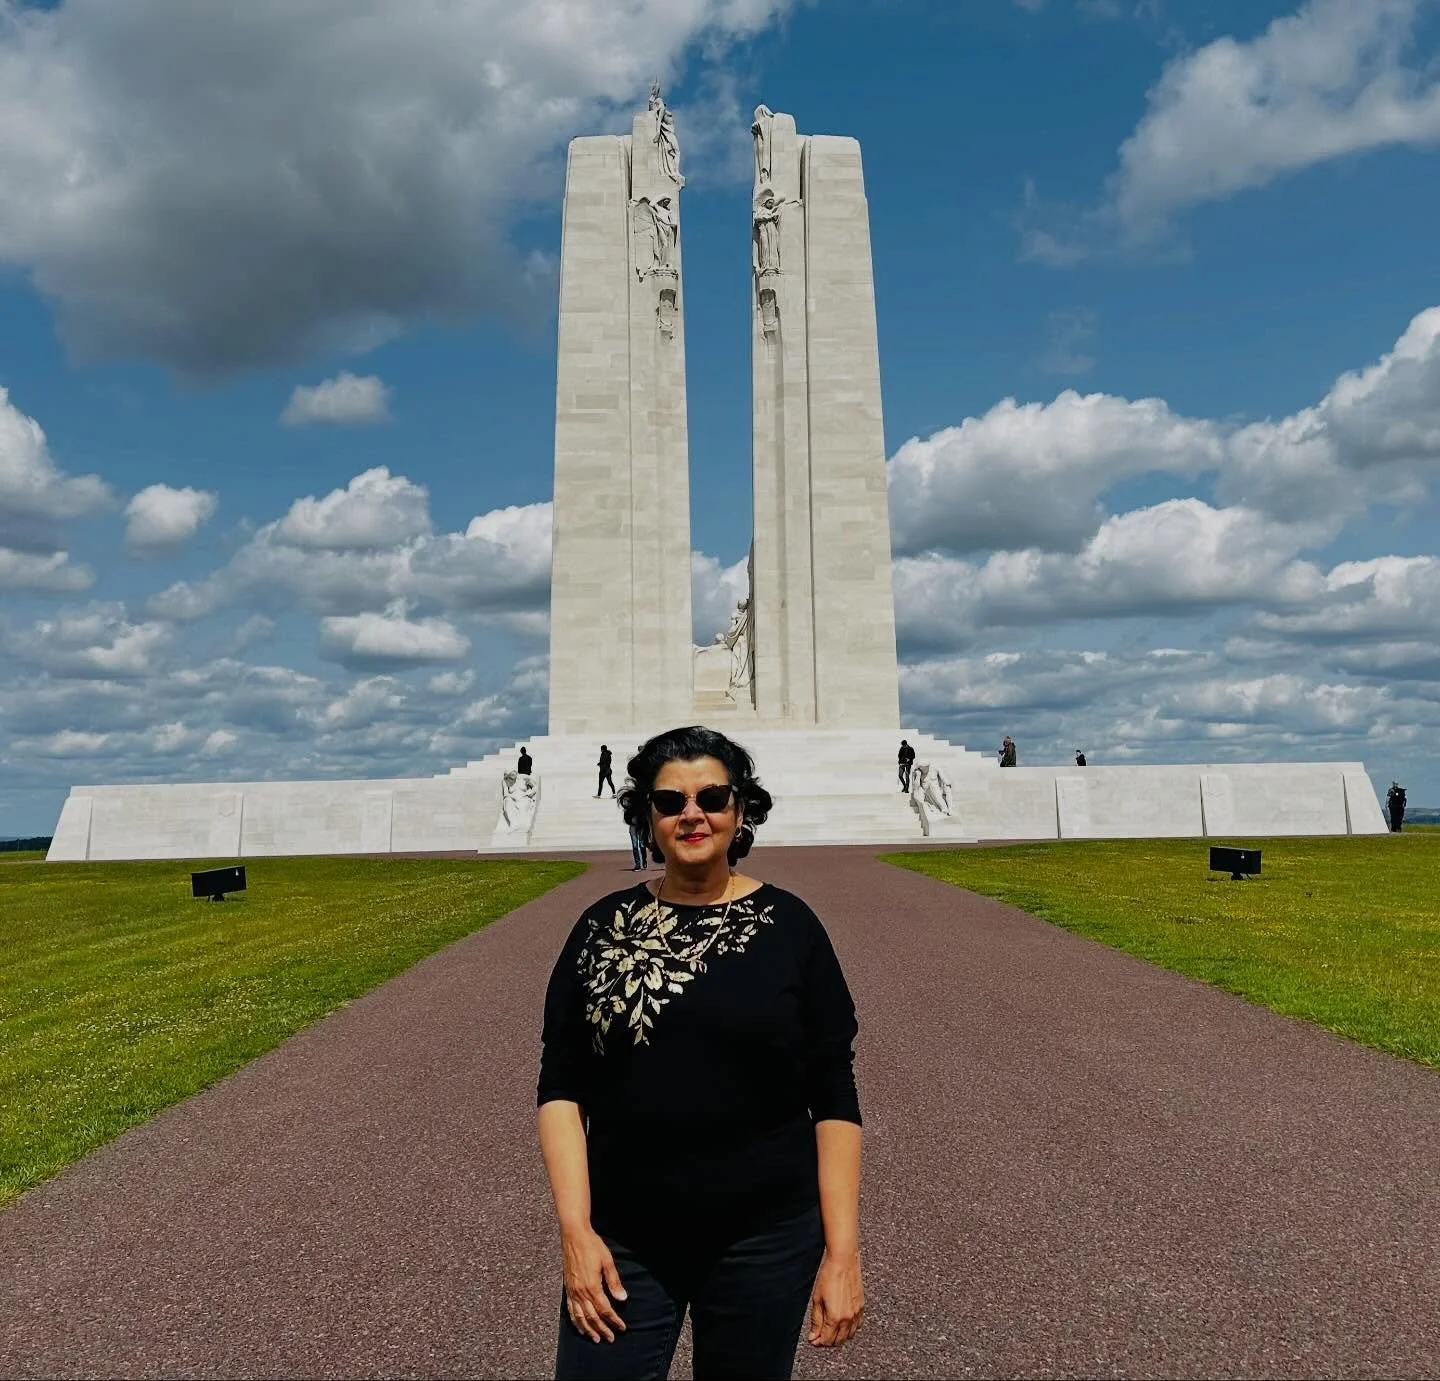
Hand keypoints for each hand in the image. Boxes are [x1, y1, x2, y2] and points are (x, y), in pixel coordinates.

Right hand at [561, 1226, 627, 1342]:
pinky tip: (580, 1328)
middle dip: (602, 1329)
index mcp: (592, 1286)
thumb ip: (614, 1281)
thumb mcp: (607, 1261)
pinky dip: (576, 1322)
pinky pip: (570, 1310)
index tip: (622, 1328)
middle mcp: (581, 1292)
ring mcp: (573, 1292)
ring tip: (596, 1339)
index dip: (614, 1320)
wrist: (574, 1235)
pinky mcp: (568, 1289)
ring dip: (589, 1330)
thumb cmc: (592, 1246)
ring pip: (580, 1317)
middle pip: (592, 1317)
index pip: (605, 1309)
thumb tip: (622, 1298)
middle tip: (611, 1339)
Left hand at [807, 1246, 863, 1346]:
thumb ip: (816, 1321)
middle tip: (819, 1334)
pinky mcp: (861, 1307)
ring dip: (839, 1336)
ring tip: (829, 1329)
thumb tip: (813, 1336)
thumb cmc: (829, 1276)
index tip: (813, 1339)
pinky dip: (850, 1329)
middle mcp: (848, 1318)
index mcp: (835, 1317)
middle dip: (827, 1340)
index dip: (818, 1341)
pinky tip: (843, 1323)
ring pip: (849, 1335)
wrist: (844, 1261)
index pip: (827, 1339)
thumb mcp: (817, 1299)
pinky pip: (857, 1326)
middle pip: (838, 1340)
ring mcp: (856, 1313)